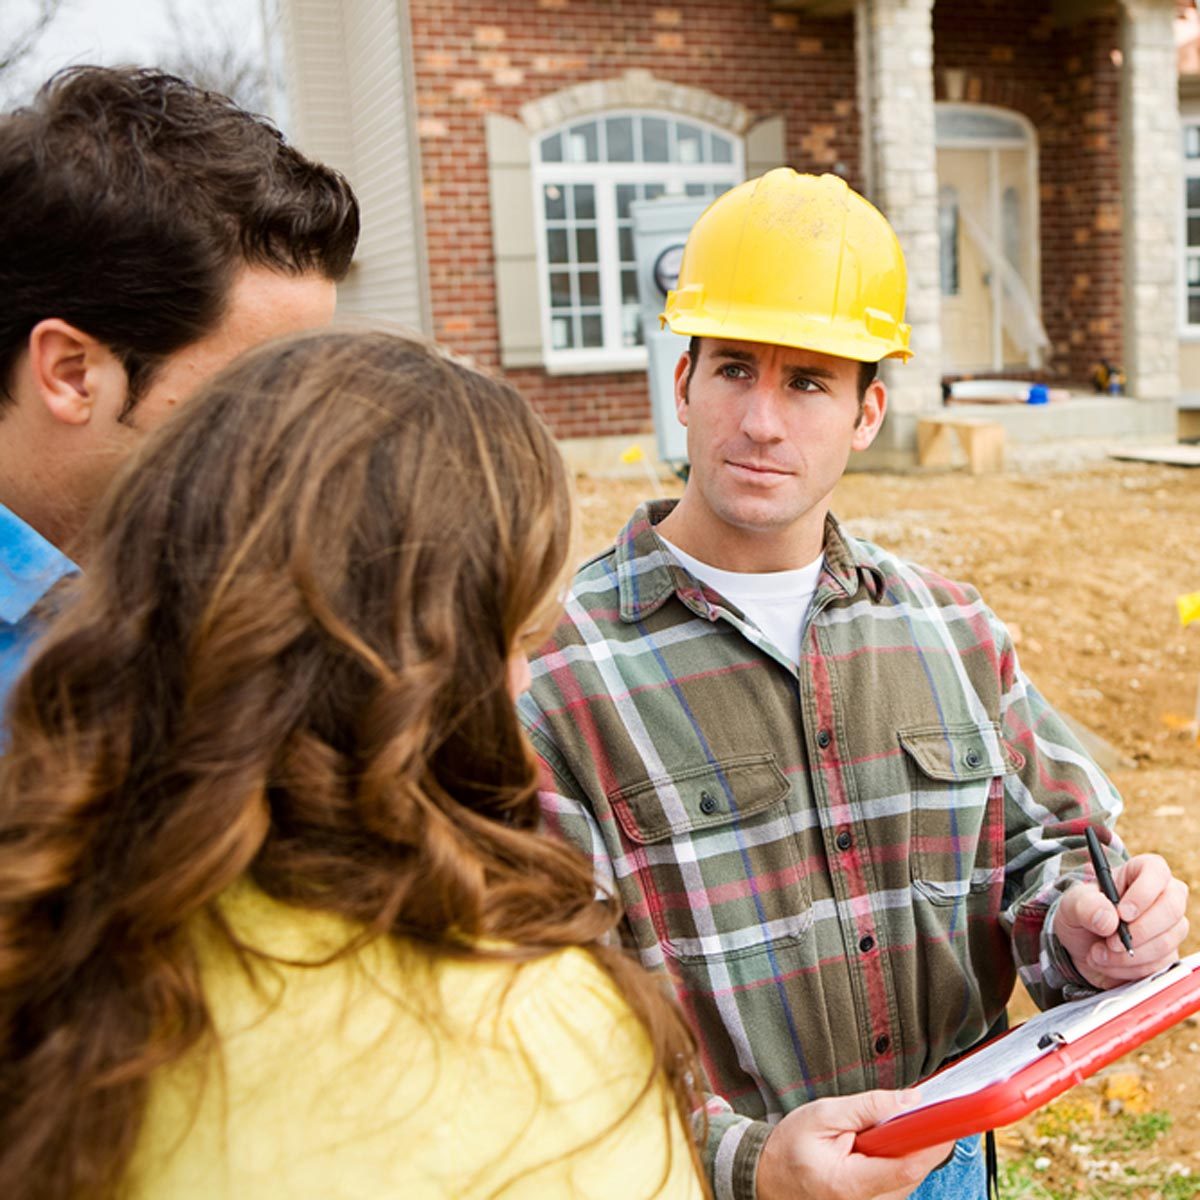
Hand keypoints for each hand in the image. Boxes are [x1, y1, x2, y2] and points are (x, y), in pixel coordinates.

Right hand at [754, 1089, 955, 1199]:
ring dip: (908, 1148)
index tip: (949, 1117)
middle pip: (914, 1172)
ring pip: (911, 1177)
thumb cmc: (790, 1147)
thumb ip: (868, 1108)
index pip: (905, 1167)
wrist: (769, 1177)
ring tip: (879, 1128)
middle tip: (911, 1108)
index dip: (932, 1141)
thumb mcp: (824, 1115)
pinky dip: (899, 1159)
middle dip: (920, 1138)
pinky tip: (880, 1143)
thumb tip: (910, 1101)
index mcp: (849, 1185)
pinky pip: (900, 1182)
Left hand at [1055, 853, 1188, 988]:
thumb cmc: (1082, 915)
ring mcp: (1169, 926)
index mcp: (1139, 872)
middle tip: (1110, 941)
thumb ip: (1085, 905)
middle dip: (1139, 931)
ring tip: (1098, 953)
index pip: (1156, 871)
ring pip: (1166, 941)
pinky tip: (1108, 962)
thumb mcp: (1071, 904)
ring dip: (1128, 955)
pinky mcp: (1168, 953)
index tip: (1122, 913)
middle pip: (1171, 909)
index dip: (1143, 893)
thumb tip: (1109, 919)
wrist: (1082, 948)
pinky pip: (1159, 964)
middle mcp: (1161, 897)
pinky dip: (1129, 968)